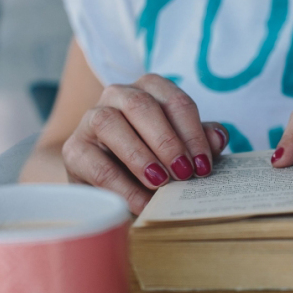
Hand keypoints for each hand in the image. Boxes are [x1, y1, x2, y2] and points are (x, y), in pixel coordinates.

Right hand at [62, 74, 227, 213]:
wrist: (113, 185)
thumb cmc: (156, 161)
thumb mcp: (183, 150)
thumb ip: (201, 141)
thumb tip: (218, 137)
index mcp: (149, 89)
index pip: (174, 100)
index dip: (192, 132)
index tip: (204, 164)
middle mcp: (118, 95)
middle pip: (141, 105)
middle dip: (166, 140)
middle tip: (184, 172)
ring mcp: (91, 119)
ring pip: (109, 123)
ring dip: (138, 154)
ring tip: (160, 183)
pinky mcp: (74, 149)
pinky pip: (94, 162)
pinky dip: (120, 185)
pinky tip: (140, 203)